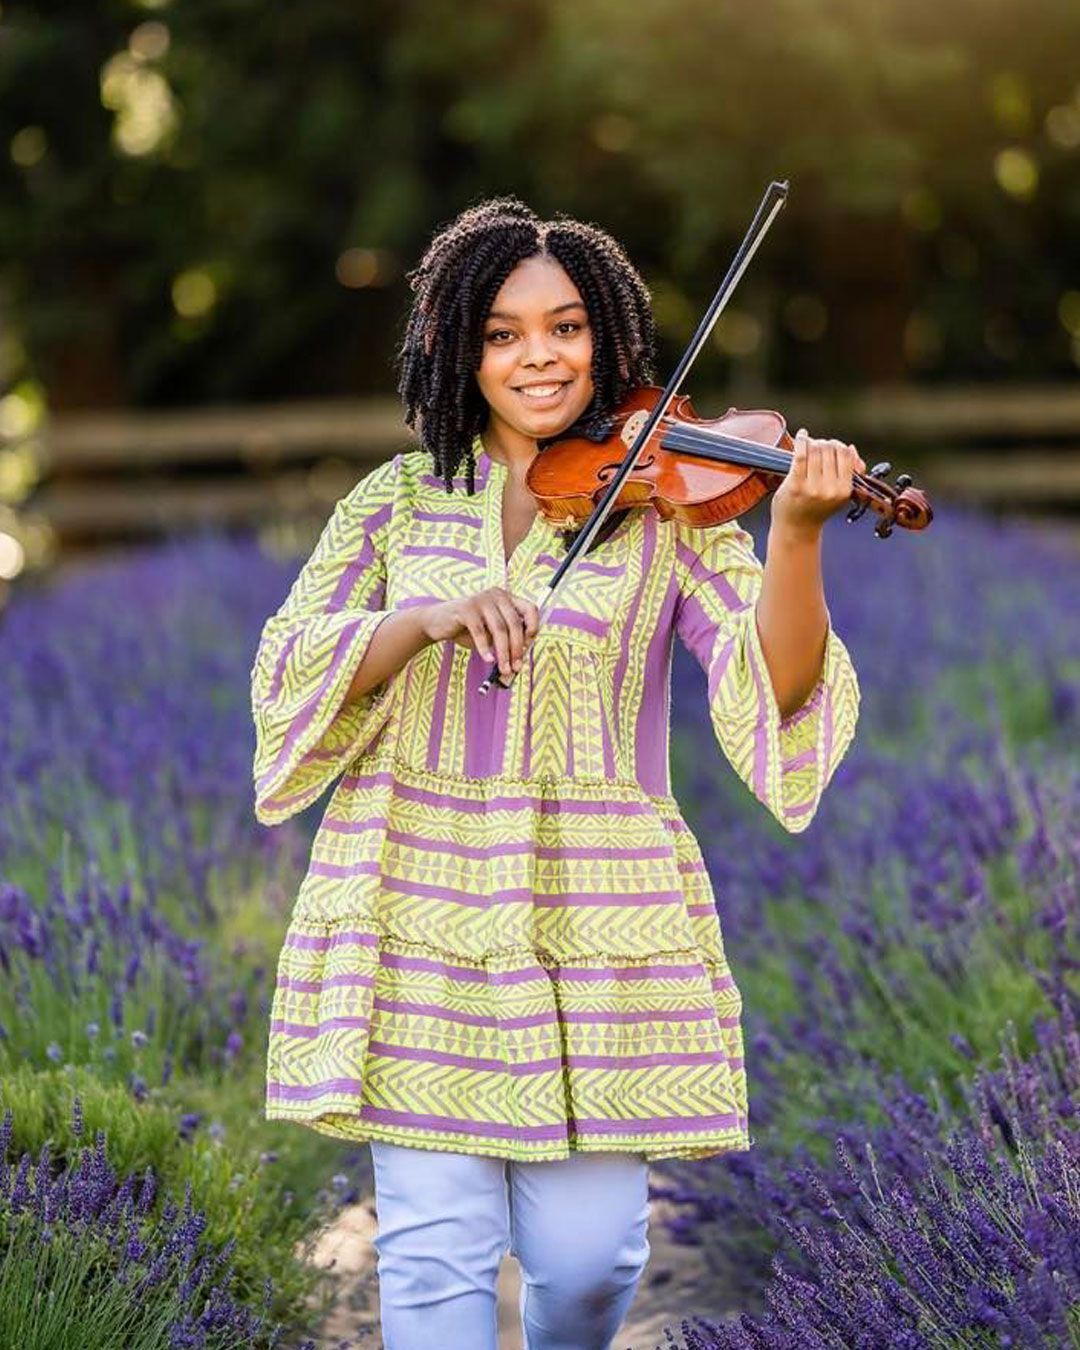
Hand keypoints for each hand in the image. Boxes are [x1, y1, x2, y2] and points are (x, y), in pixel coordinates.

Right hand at [420, 586, 539, 680]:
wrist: (437, 623)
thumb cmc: (468, 629)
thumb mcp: (491, 632)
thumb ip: (506, 638)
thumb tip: (521, 657)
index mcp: (506, 598)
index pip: (530, 609)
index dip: (533, 629)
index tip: (527, 648)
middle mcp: (496, 595)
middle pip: (515, 623)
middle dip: (517, 649)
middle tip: (516, 667)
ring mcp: (481, 600)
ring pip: (499, 629)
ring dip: (503, 652)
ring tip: (504, 669)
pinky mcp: (466, 608)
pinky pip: (480, 632)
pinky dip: (485, 648)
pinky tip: (488, 659)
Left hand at [770, 429, 866, 537]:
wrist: (796, 529)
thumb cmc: (817, 508)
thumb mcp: (839, 494)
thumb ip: (850, 473)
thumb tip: (852, 449)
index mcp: (844, 490)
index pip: (845, 454)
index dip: (837, 446)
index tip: (829, 447)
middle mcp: (830, 490)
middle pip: (829, 450)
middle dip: (823, 444)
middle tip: (816, 446)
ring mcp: (812, 488)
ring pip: (816, 450)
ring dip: (812, 443)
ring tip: (808, 444)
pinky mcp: (795, 486)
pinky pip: (801, 455)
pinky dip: (802, 441)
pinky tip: (802, 435)